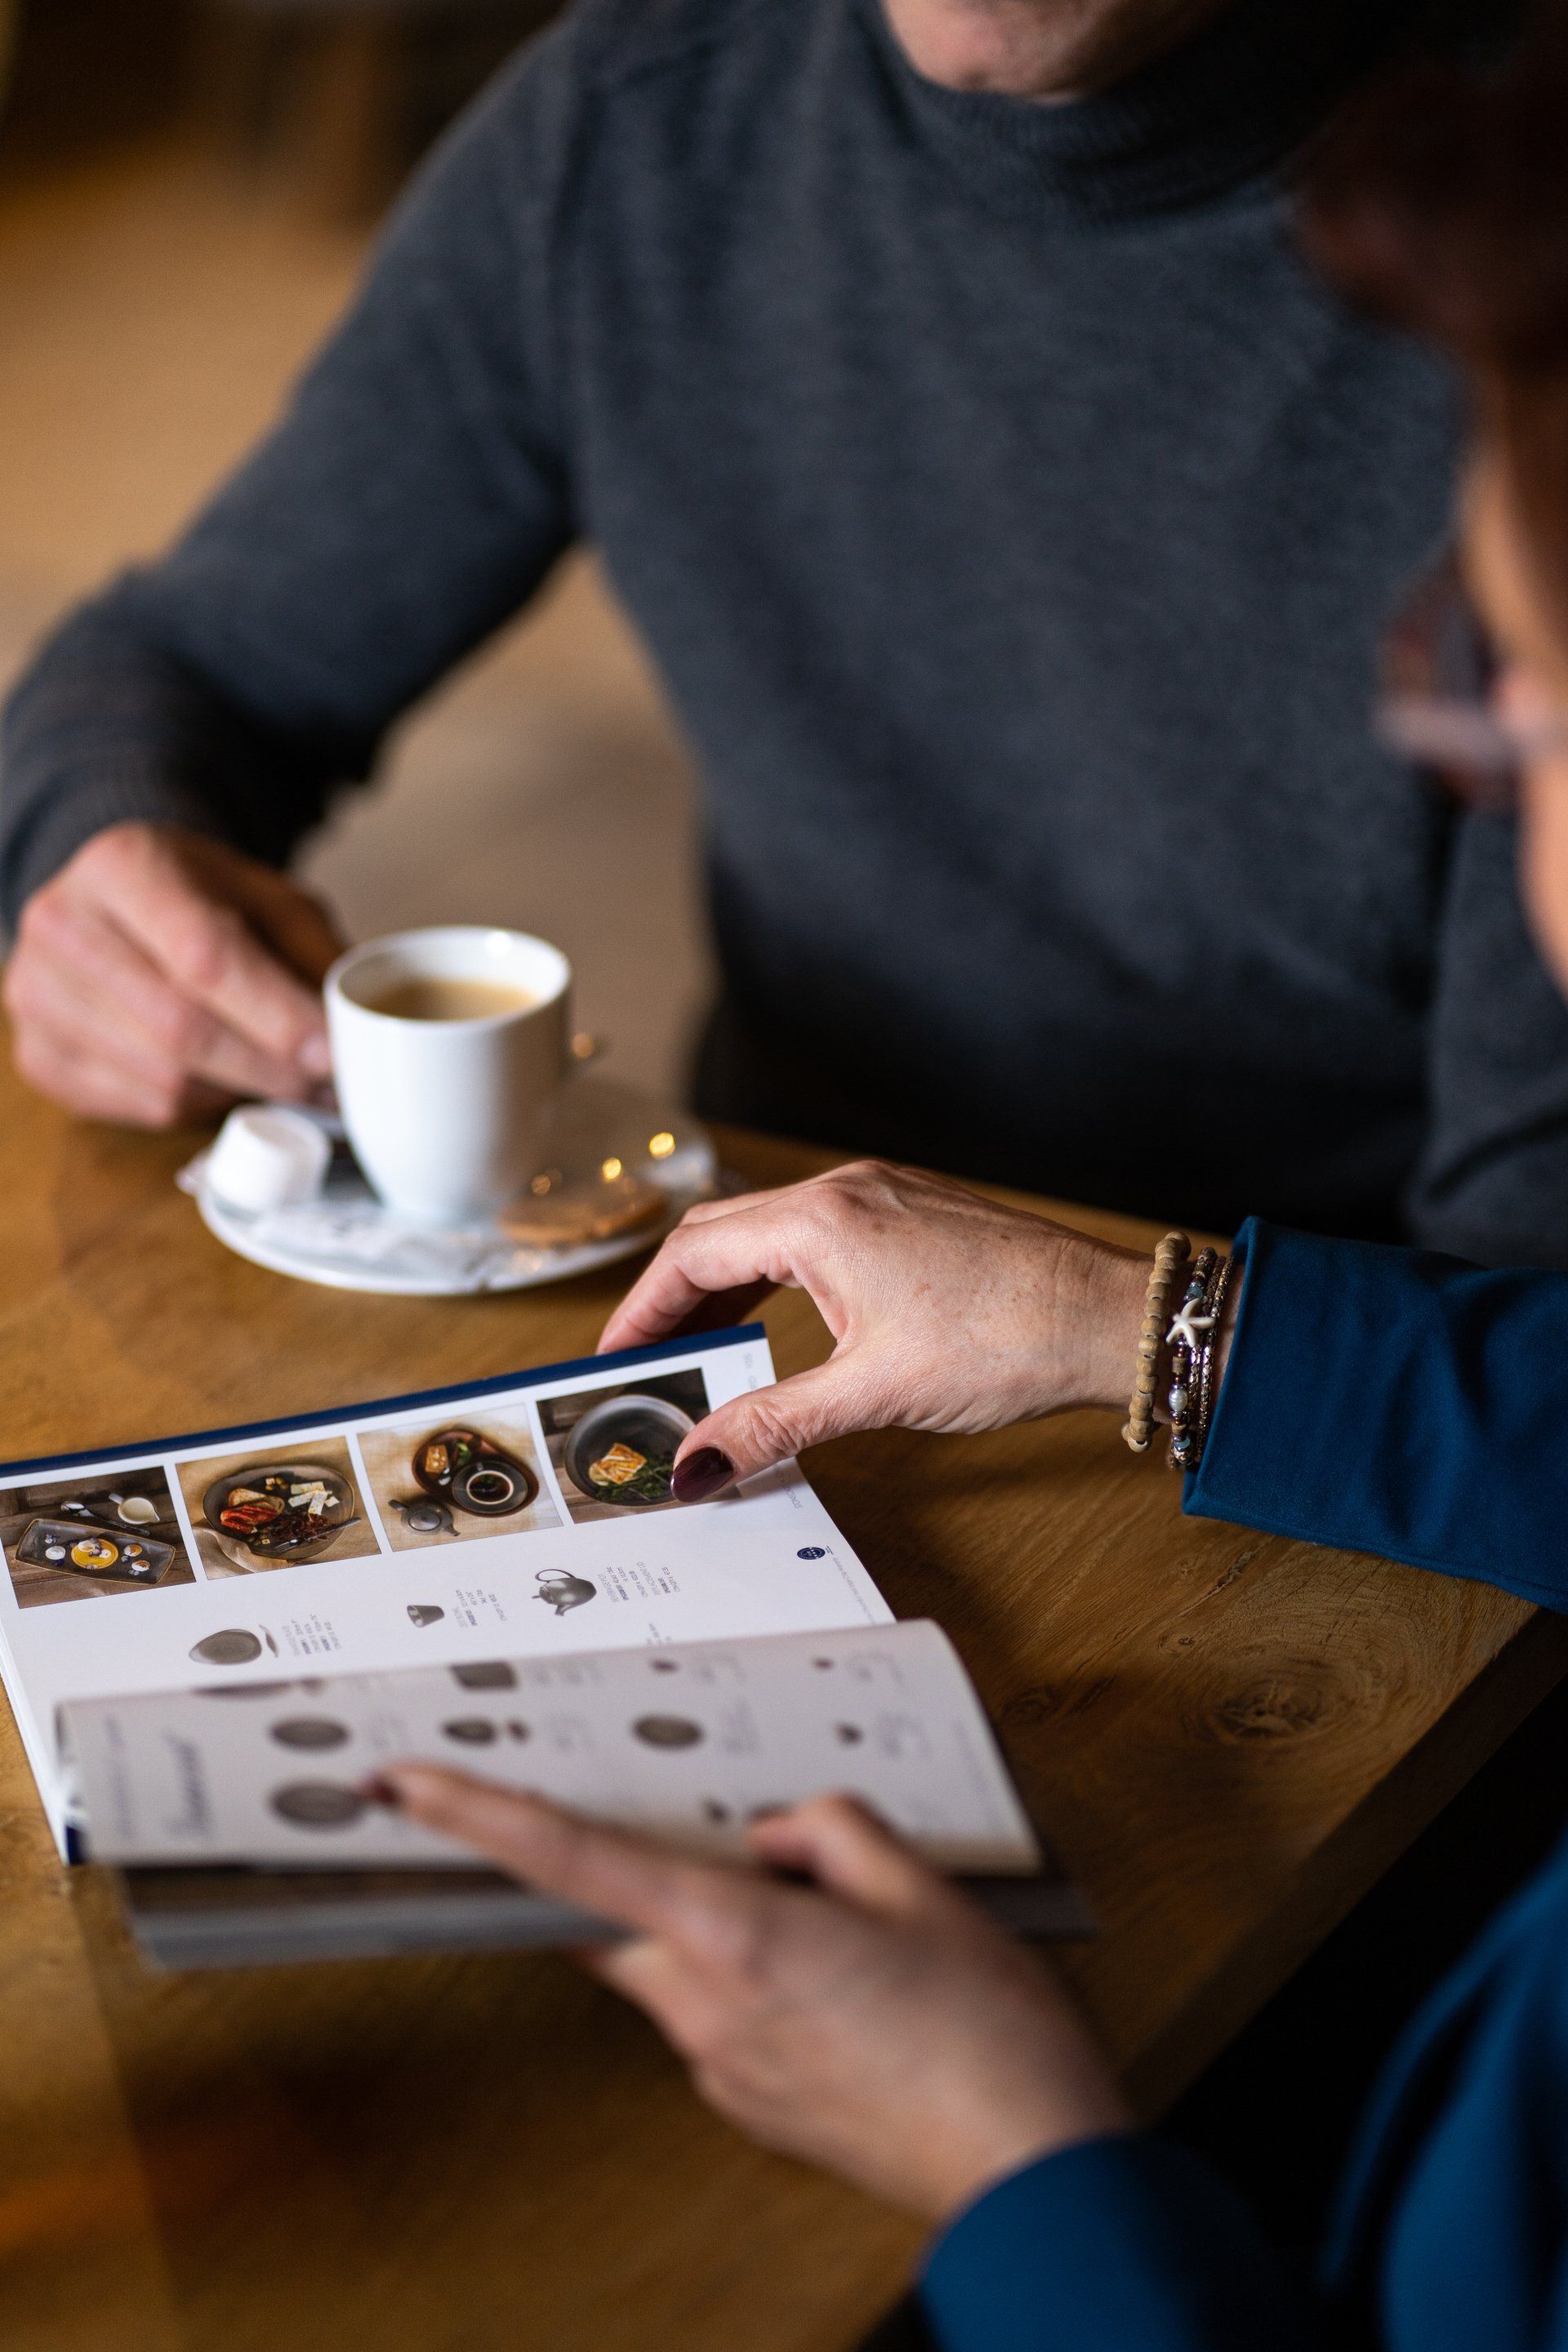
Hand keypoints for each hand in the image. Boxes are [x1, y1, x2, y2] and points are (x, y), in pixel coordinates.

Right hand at [3, 822, 342, 1125]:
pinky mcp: (39, 1054)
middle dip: (271, 1069)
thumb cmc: (204, 900)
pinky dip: (200, 1107)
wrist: (119, 906)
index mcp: (123, 865)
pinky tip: (225, 1081)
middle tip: (330, 1087)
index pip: (204, 955)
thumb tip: (354, 1034)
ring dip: (241, 1092)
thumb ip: (315, 957)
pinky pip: (141, 1107)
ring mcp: (37, 994)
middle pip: (181, 1028)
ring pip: (164, 1080)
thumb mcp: (272, 900)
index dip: (276, 1015)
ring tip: (285, 1079)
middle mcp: (62, 924)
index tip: (333, 1053)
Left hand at [380, 1769, 1129, 2219]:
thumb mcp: (923, 1886)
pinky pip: (714, 2011)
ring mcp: (721, 2067)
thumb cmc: (989, 2036)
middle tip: (660, 1826)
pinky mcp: (749, 2105)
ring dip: (709, 1921)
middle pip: (604, 1919)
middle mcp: (705, 2007)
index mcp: (735, 1936)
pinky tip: (838, 1976)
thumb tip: (775, 1833)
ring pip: (669, 1963)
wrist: (1030, 2170)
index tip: (406, 1785)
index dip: (475, 1816)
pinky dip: (747, 1972)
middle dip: (607, 1869)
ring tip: (827, 1917)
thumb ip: (833, 1831)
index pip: (569, 1862)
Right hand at [597, 1160, 1153, 1497]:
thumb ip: (771, 1425)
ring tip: (704, 1350)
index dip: (642, 1311)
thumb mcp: (872, 1392)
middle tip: (646, 1361)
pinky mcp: (914, 1214)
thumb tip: (699, 1464)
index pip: (693, 1253)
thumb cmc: (1010, 1339)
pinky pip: (819, 1235)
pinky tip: (782, 1323)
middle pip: (722, 1234)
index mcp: (821, 1218)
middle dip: (675, 1299)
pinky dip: (780, 1277)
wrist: (1111, 1320)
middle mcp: (846, 1190)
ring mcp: (884, 1195)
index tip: (614, 1358)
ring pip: (771, 1232)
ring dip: (729, 1288)